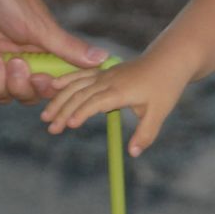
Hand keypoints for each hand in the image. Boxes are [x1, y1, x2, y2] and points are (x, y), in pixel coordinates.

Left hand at [0, 0, 107, 101]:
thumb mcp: (39, 26)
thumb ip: (68, 47)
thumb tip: (103, 58)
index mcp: (41, 51)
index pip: (51, 84)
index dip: (46, 89)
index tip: (40, 78)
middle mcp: (19, 58)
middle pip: (24, 94)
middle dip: (19, 85)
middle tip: (13, 62)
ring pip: (0, 94)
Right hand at [40, 52, 189, 155]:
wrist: (169, 59)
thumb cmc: (165, 86)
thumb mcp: (159, 113)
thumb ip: (145, 134)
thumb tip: (133, 153)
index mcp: (121, 91)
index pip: (96, 102)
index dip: (82, 112)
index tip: (70, 125)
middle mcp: (109, 80)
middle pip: (81, 95)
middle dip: (64, 111)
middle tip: (50, 129)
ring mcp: (105, 74)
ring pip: (77, 85)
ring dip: (60, 99)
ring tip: (45, 115)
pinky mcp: (104, 71)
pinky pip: (81, 75)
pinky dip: (67, 80)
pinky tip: (53, 85)